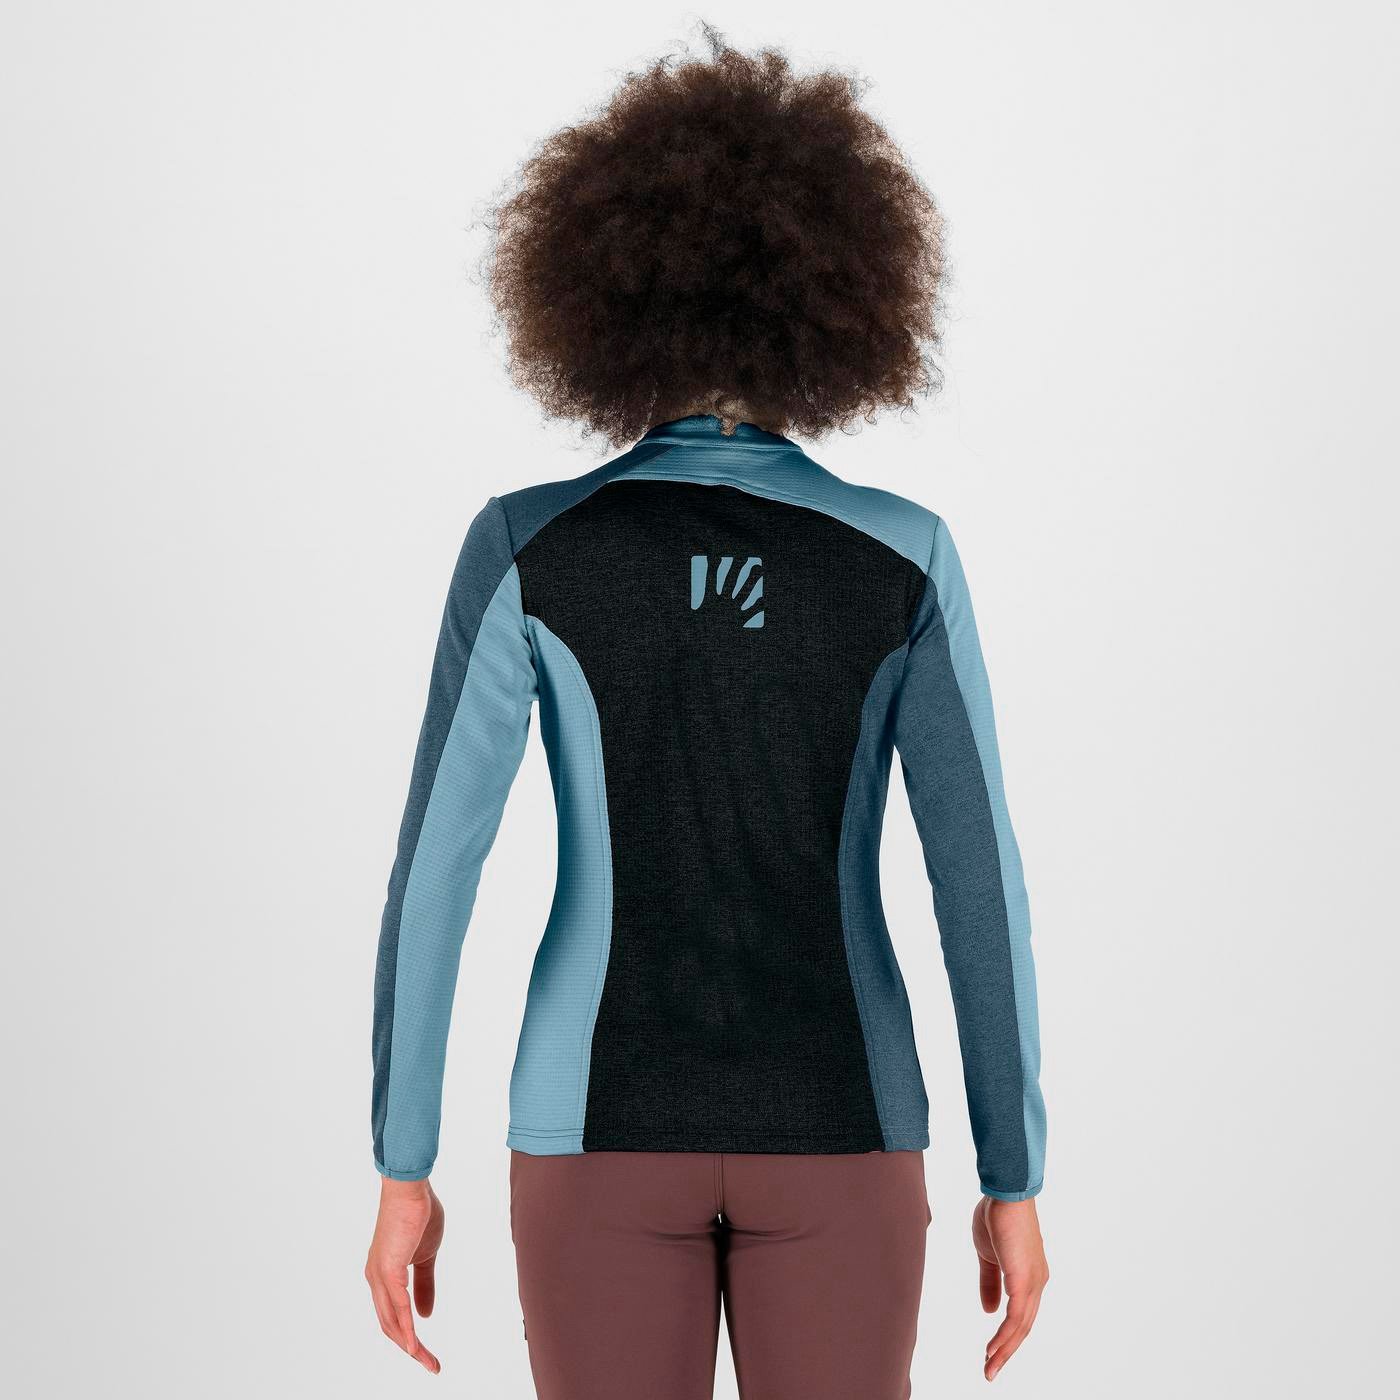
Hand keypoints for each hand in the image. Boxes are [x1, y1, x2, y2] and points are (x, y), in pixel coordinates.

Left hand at [365, 1176, 444, 1372]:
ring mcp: (380, 1276)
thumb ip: (425, 1285)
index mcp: (383, 1276)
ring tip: (427, 1361)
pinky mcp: (388, 1269)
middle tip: (432, 1365)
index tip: (427, 1354)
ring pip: (392, 1321)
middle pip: (390, 1326)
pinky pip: (397, 1306)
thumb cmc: (417, 1216)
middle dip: (411, 1349)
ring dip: (410, 1344)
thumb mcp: (426, 1256)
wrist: (411, 1189)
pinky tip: (414, 1343)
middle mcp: (376, 1280)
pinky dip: (406, 1327)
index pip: (393, 1316)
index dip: (409, 1337)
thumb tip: (425, 1315)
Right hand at [972, 1195, 1048, 1381]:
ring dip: (1005, 1349)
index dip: (1007, 1335)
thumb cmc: (998, 1218)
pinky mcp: (1023, 1279)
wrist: (1005, 1193)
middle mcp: (1037, 1283)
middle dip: (1007, 1351)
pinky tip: (993, 1347)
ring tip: (989, 1366)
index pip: (1021, 1315)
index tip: (991, 1352)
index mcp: (1030, 1277)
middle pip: (1024, 1326)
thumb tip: (989, 1311)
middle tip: (990, 1371)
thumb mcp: (988, 1256)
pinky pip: (1015, 1316)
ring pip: (1021, 1326)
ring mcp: (1033, 1282)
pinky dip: (1005, 1335)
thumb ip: (989, 1282)